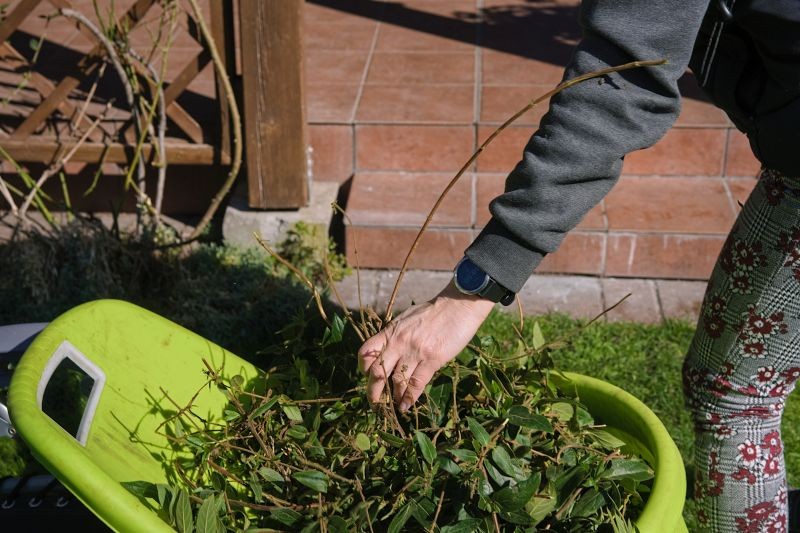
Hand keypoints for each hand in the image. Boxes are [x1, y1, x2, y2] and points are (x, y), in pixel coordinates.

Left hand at [358, 282, 494, 411]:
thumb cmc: (433, 311)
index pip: (367, 352)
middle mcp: (399, 343)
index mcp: (391, 331)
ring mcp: (415, 352)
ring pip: (397, 381)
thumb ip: (396, 335)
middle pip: (377, 372)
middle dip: (373, 391)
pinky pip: (417, 384)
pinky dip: (409, 398)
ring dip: (394, 397)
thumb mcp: (406, 319)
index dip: (364, 368)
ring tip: (394, 405)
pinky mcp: (432, 359)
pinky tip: (406, 405)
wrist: (457, 305)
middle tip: (374, 403)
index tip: (367, 377)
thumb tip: (389, 352)